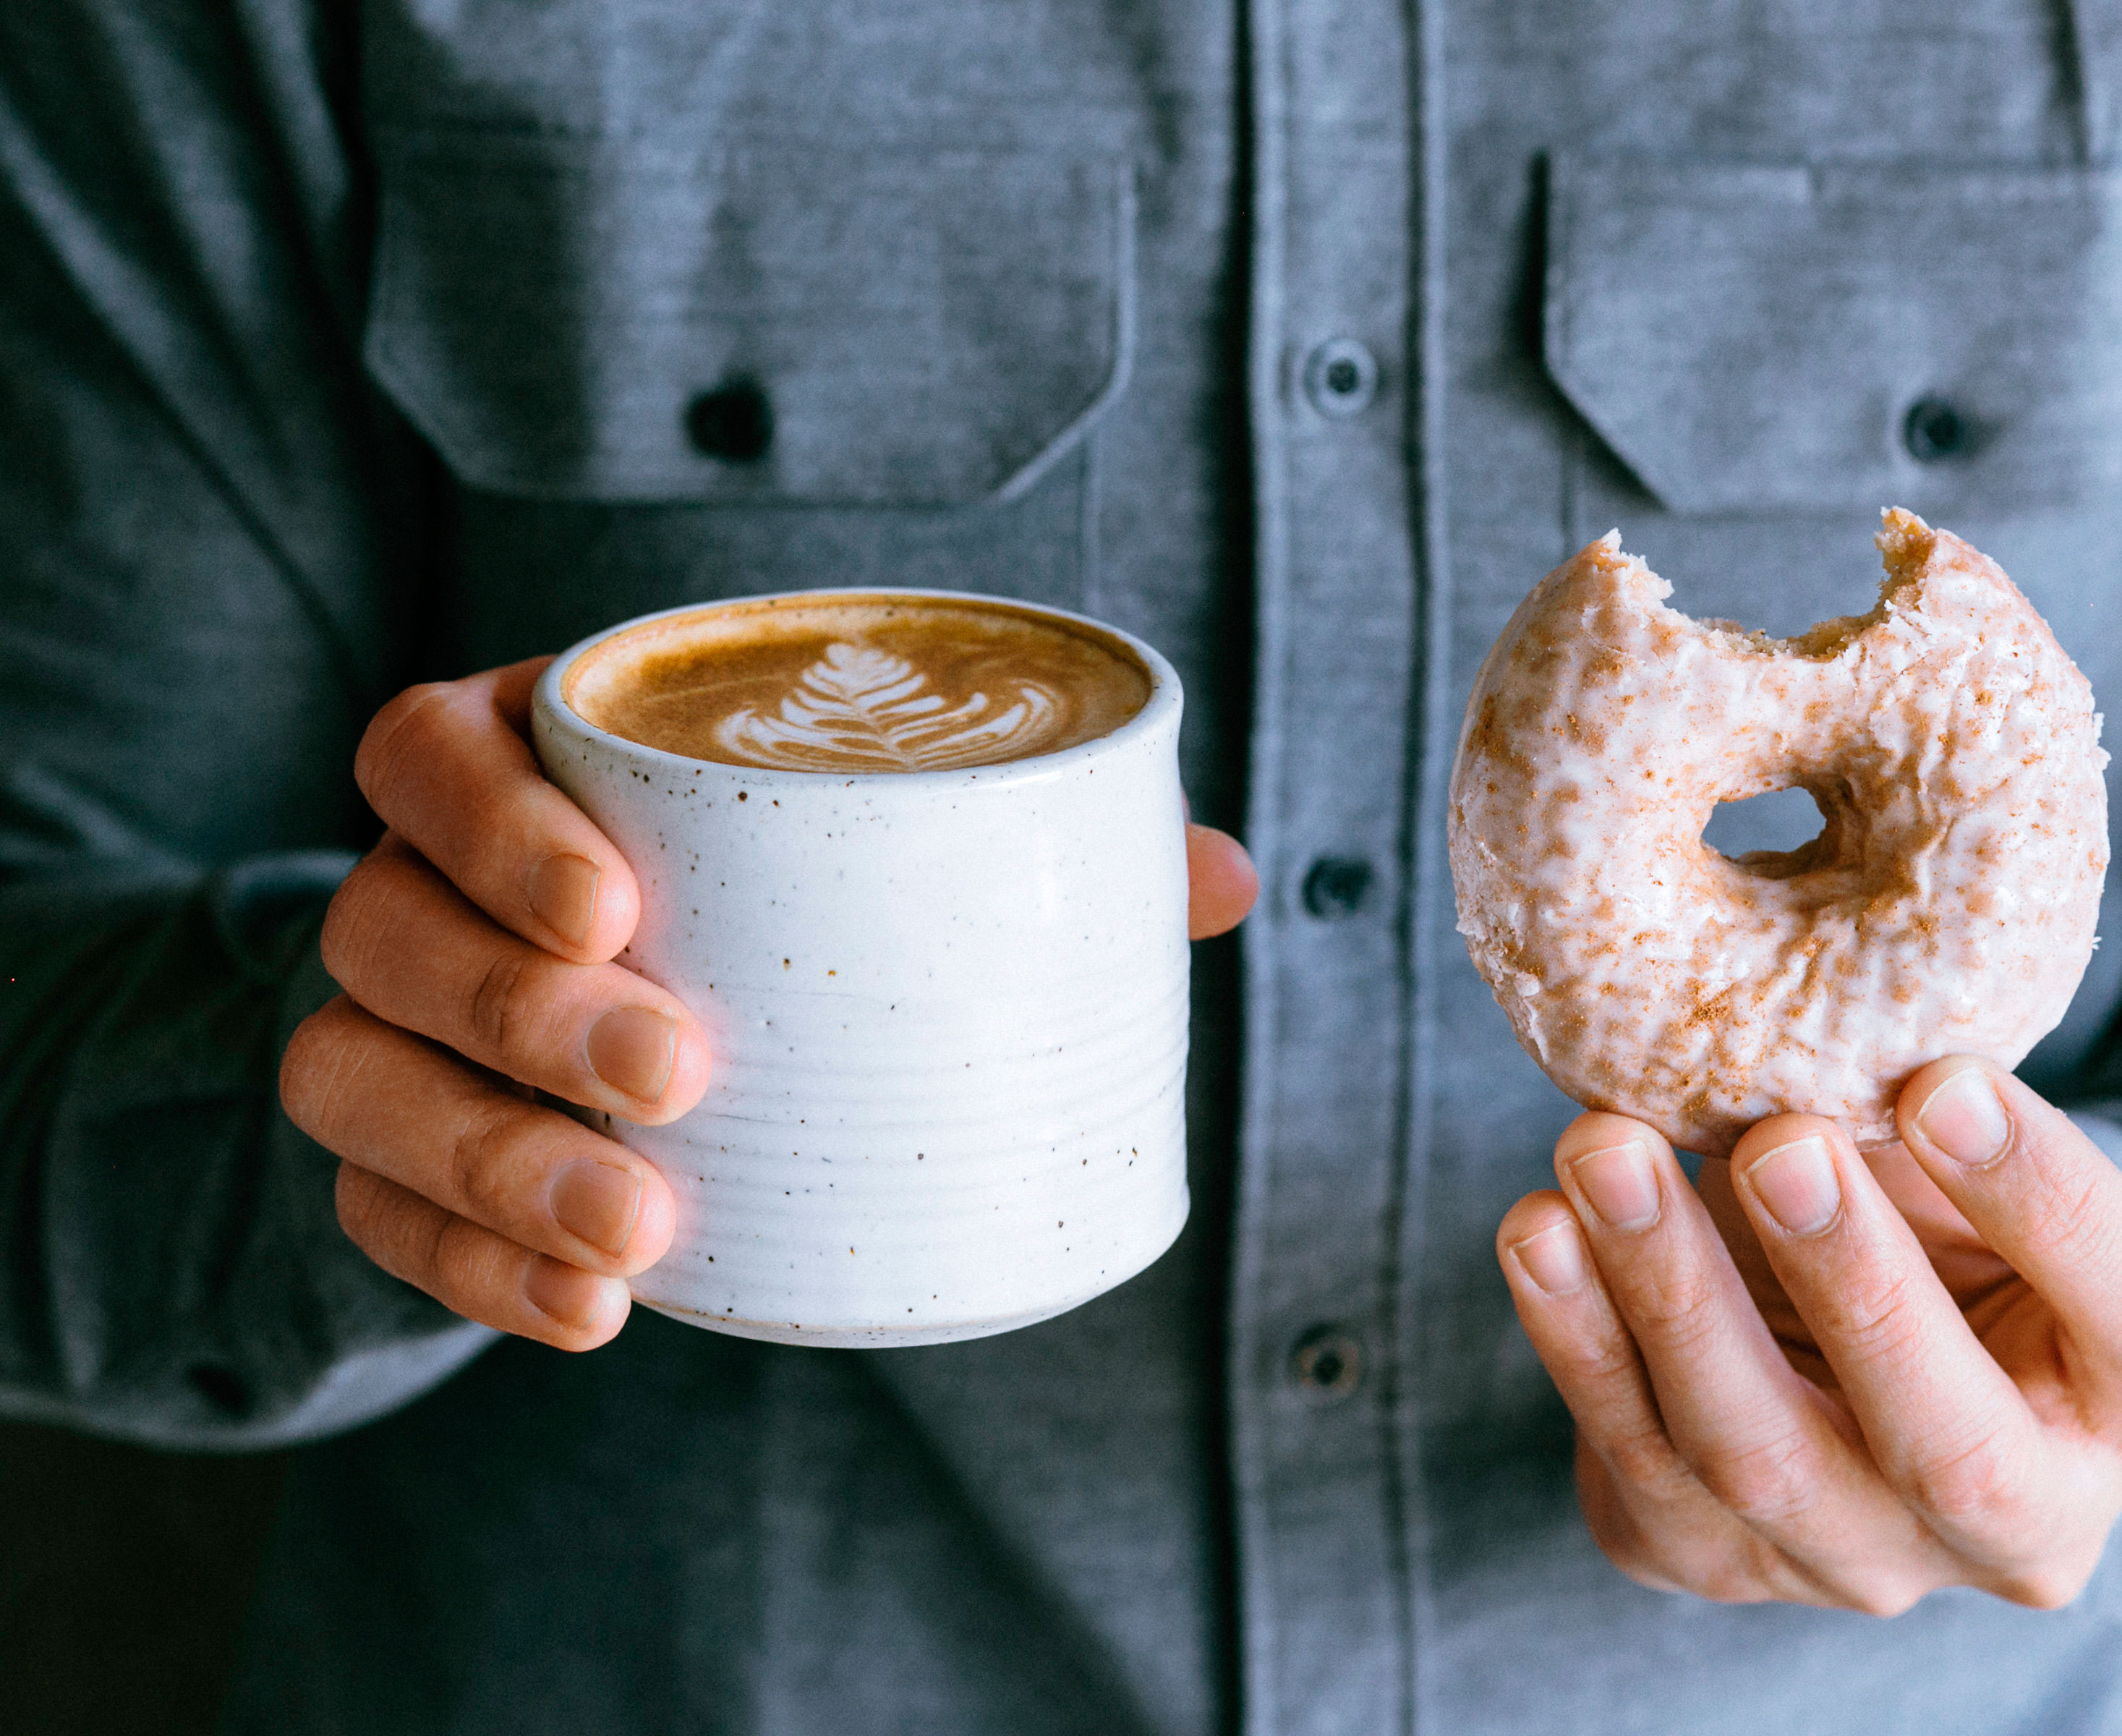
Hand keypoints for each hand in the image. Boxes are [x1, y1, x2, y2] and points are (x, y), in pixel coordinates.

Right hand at [282, 657, 1257, 1350]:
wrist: (592, 998)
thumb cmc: (757, 892)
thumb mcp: (840, 838)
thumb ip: (1014, 838)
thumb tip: (1224, 878)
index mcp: (514, 765)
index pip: (426, 752)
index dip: (492, 821)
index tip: (617, 903)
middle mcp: (413, 885)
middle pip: (388, 928)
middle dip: (517, 1008)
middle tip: (675, 1074)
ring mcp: (380, 1026)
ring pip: (355, 1081)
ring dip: (487, 1162)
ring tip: (639, 1229)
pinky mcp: (382, 1162)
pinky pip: (372, 1218)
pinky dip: (469, 1270)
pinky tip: (590, 1311)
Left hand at [1495, 1059, 2121, 1612]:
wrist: (1843, 1323)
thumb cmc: (1935, 1209)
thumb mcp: (1969, 1159)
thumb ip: (1926, 1114)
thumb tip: (1819, 1025)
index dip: (2045, 1200)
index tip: (1947, 1079)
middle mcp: (2025, 1523)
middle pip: (1949, 1444)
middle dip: (1854, 1284)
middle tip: (1779, 1142)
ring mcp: (1864, 1563)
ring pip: (1760, 1461)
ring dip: (1671, 1298)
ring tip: (1603, 1153)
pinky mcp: (1717, 1558)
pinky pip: (1638, 1466)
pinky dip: (1576, 1339)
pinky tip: (1540, 1230)